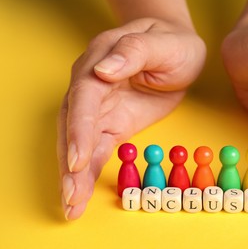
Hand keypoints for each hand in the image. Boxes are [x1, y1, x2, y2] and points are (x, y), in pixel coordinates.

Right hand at [58, 18, 204, 219]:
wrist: (178, 48)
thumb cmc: (171, 41)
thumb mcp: (162, 42)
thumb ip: (133, 53)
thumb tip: (103, 71)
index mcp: (99, 60)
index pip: (83, 97)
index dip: (79, 128)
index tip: (78, 158)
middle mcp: (90, 85)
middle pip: (72, 125)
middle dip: (70, 163)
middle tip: (72, 195)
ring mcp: (97, 108)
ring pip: (78, 144)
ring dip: (73, 176)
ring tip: (71, 207)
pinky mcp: (109, 125)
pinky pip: (94, 152)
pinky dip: (87, 175)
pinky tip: (80, 198)